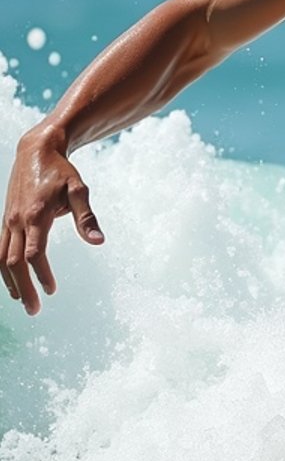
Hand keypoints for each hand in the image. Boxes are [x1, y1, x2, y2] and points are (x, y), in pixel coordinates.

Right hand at [0, 134, 103, 314]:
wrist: (36, 150)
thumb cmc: (61, 171)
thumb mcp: (79, 190)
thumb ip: (86, 217)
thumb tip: (99, 242)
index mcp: (36, 215)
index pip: (34, 253)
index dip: (41, 274)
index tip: (52, 291)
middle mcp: (17, 220)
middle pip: (14, 262)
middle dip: (24, 287)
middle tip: (34, 310)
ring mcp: (8, 220)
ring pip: (1, 258)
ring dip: (10, 282)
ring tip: (21, 301)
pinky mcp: (5, 219)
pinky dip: (1, 267)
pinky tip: (10, 280)